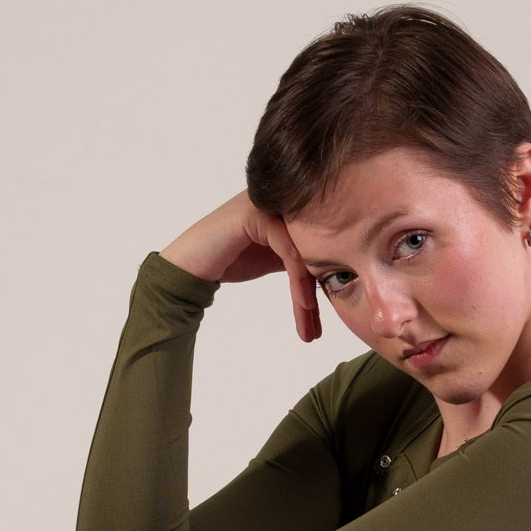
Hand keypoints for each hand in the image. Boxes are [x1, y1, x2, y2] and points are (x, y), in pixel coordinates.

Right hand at [159, 190, 322, 343]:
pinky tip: (303, 307)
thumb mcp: (275, 258)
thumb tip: (338, 274)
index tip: (323, 321)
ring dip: (309, 295)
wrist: (191, 263)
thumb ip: (302, 257)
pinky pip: (289, 250)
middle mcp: (281, 200)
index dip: (324, 284)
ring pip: (305, 252)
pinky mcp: (256, 213)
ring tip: (310, 327)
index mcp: (290, 207)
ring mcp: (268, 203)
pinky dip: (299, 282)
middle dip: (319, 295)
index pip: (320, 245)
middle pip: (316, 249)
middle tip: (317, 331)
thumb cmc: (232, 260)